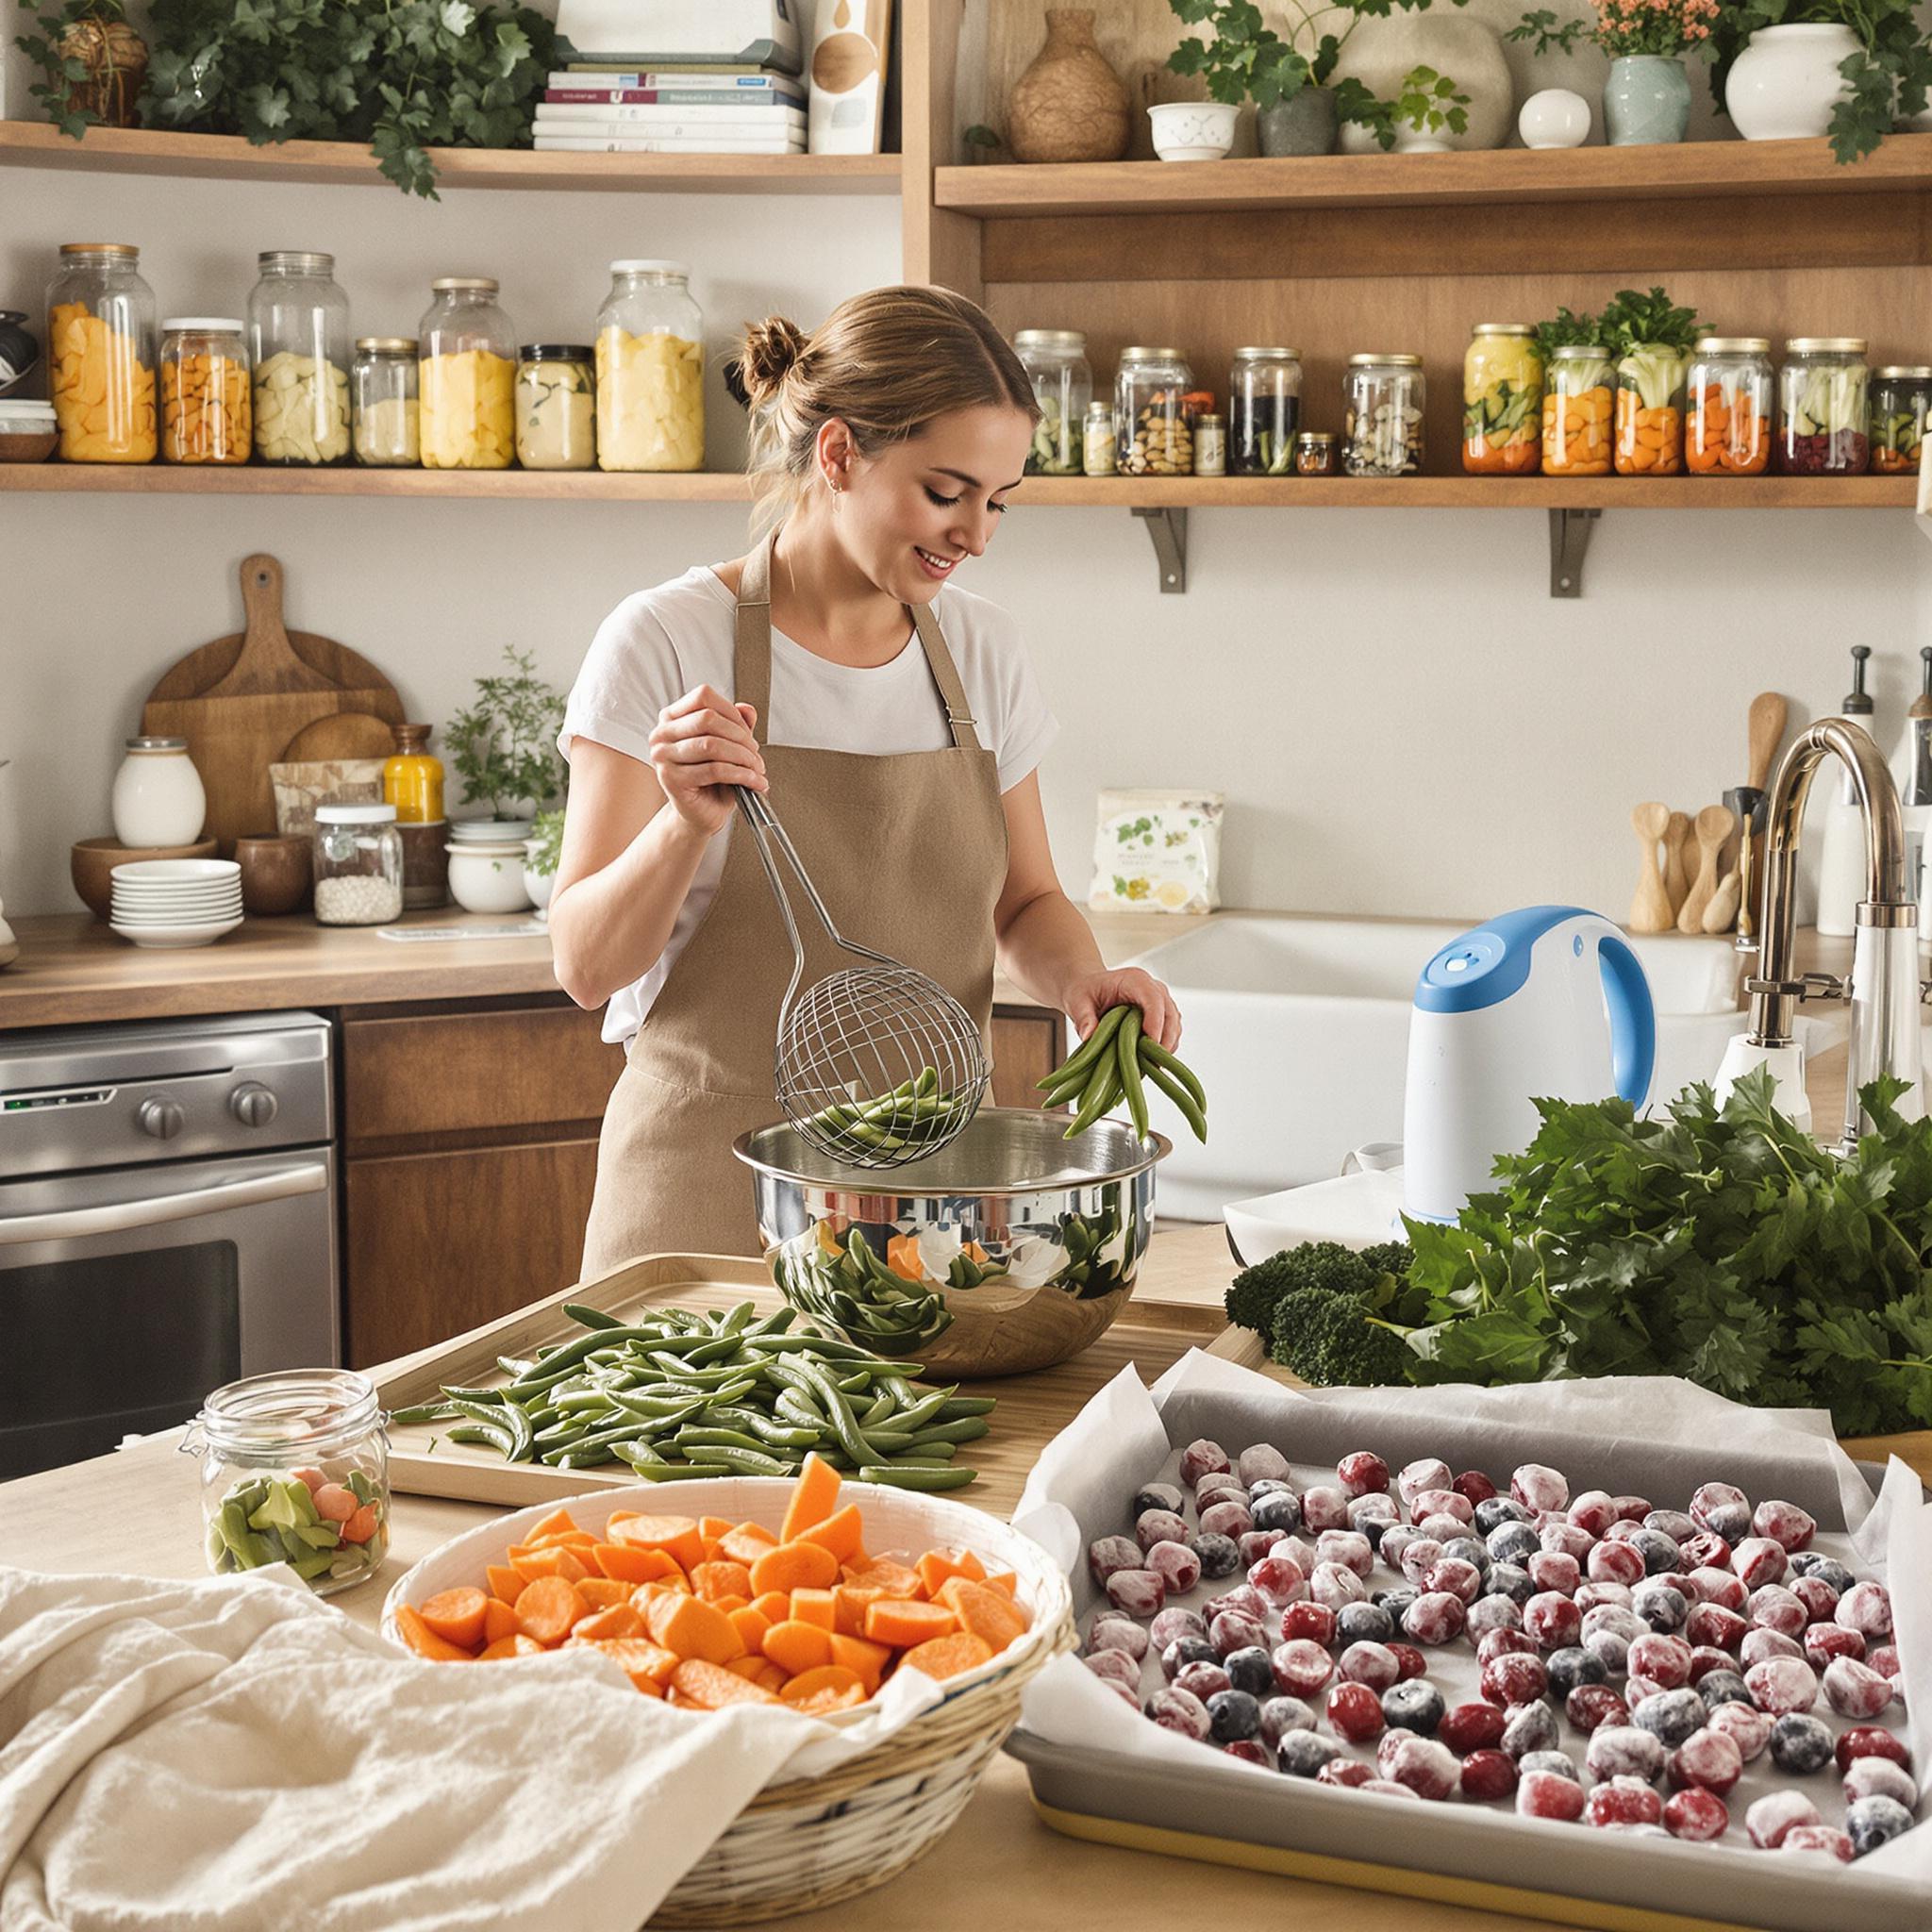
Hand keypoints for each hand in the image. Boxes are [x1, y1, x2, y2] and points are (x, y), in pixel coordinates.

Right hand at [648, 683, 767, 837]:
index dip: (731, 712)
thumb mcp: (729, 744)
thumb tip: (747, 709)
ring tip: (757, 769)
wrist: (702, 812)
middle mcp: (662, 734)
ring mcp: (663, 756)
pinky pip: (714, 770)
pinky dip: (741, 775)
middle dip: (741, 737)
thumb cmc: (714, 778)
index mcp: (672, 718)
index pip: (703, 697)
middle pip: (708, 719)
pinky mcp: (671, 779)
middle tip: (756, 754)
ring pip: (712, 745)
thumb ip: (737, 723)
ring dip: (743, 757)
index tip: (747, 732)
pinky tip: (753, 782)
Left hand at [1064, 967, 1180, 1052]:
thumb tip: (1089, 1036)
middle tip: (1154, 1063)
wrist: (1088, 988)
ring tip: (1151, 1064)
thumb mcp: (1077, 1002)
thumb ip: (1084, 1018)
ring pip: (1174, 1024)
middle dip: (1165, 1039)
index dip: (1155, 1021)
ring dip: (1167, 1045)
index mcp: (1134, 980)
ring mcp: (1159, 1001)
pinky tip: (1150, 1060)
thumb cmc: (1084, 991)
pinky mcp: (1161, 1015)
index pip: (1153, 998)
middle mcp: (1152, 988)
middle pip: (1170, 1013)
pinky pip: (1170, 1032)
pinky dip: (1164, 1047)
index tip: (1151, 1044)